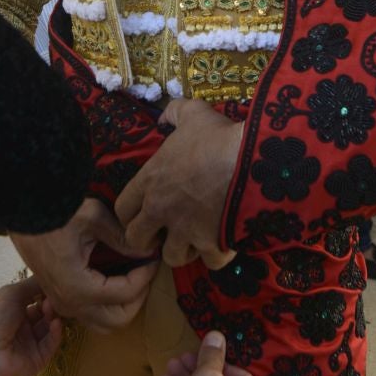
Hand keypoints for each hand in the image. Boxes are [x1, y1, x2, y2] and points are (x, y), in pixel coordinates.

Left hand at [0, 277, 62, 375]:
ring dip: (52, 316)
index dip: (42, 291)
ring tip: (52, 308)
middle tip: (55, 297)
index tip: (54, 283)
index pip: (32, 299)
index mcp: (9, 311)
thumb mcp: (10, 293)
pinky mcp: (38, 359)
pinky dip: (55, 332)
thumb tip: (50, 277)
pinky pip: (50, 344)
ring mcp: (29, 344)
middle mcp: (19, 327)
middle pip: (42, 312)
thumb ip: (32, 285)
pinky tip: (55, 323)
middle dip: (49, 303)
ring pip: (47, 327)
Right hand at [10, 198, 156, 331]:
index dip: (145, 276)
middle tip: (146, 271)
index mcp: (77, 287)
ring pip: (104, 324)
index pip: (126, 294)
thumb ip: (123, 238)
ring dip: (123, 305)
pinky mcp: (60, 299)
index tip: (153, 257)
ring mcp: (62, 305)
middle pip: (118, 321)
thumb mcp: (93, 217)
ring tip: (133, 276)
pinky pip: (91, 315)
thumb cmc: (55, 212)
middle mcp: (70, 304)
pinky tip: (115, 277)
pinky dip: (109, 304)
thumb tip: (148, 250)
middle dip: (138, 297)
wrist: (22, 213)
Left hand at [116, 99, 241, 269]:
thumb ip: (174, 113)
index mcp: (151, 180)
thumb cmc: (218, 136)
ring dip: (183, 250)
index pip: (122, 209)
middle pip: (137, 240)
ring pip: (171, 257)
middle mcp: (160, 209)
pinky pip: (209, 262)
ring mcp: (185, 230)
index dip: (131, 214)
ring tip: (197, 238)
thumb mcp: (194, 114)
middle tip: (166, 232)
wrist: (253, 160)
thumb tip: (164, 117)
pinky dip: (216, 255)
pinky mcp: (211, 244)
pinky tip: (223, 243)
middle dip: (150, 239)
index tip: (146, 212)